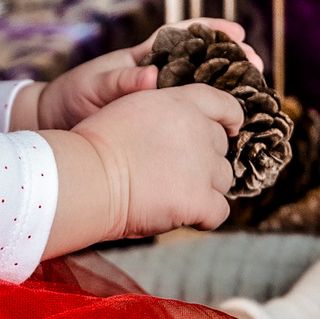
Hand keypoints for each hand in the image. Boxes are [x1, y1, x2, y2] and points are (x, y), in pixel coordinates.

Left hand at [30, 18, 257, 131]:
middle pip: (202, 64)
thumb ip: (122, 81)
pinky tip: (228, 132)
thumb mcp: (95, 85)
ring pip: (201, 93)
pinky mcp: (158, 125)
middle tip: (257, 66)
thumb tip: (151, 77)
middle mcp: (158, 77)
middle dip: (231, 61)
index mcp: (145, 58)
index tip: (238, 32)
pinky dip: (209, 122)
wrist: (56, 126)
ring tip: (254, 96)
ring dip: (227, 93)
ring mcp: (160, 102)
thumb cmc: (73, 97)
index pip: (184, 36)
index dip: (212, 30)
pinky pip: (189, 120)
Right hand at [71, 83, 241, 238]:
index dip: (231, 118)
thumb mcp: (132, 108)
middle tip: (173, 173)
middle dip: (204, 159)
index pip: (225, 104)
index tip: (229, 129)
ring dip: (204, 188)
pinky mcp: (200, 199)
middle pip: (221, 146)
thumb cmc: (96, 145)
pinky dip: (205, 217)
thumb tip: (181, 130)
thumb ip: (164, 113)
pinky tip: (185, 217)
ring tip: (171, 195)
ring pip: (223, 179)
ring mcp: (203, 165)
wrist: (88, 176)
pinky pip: (219, 211)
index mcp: (182, 101)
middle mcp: (199, 129)